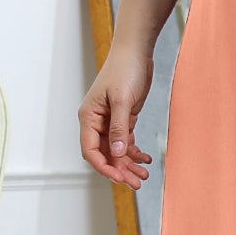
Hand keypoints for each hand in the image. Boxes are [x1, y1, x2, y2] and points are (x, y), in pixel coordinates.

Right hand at [79, 46, 154, 186]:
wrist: (136, 52)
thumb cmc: (125, 69)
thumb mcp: (122, 99)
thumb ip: (119, 127)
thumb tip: (117, 153)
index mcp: (89, 117)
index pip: (90, 150)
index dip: (103, 166)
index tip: (119, 177)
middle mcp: (96, 122)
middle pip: (104, 154)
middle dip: (119, 170)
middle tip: (136, 183)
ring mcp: (110, 121)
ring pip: (116, 150)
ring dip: (129, 164)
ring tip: (144, 176)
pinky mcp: (123, 118)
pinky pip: (126, 141)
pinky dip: (135, 152)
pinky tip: (147, 159)